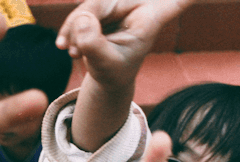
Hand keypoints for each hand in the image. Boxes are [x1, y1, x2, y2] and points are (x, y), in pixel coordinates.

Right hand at [56, 0, 193, 89]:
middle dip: (83, 22)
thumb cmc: (115, 72)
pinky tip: (66, 46)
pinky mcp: (102, 7)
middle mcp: (137, 5)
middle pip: (104, 2)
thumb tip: (81, 19)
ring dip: (73, 28)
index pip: (173, 0)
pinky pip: (81, 11)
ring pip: (89, 5)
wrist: (107, 76)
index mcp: (150, 18)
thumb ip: (94, 45)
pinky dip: (70, 29)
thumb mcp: (105, 66)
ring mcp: (117, 5)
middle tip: (74, 50)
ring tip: (73, 52)